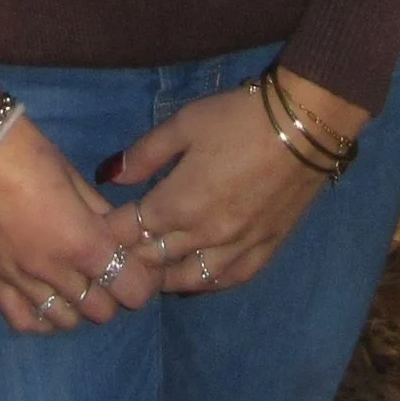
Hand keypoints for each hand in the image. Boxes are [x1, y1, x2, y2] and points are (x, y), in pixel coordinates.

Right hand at [0, 105, 165, 335]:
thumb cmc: (26, 151)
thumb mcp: (73, 176)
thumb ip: (99, 213)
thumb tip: (118, 233)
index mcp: (80, 240)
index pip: (130, 287)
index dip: (141, 279)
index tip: (139, 265)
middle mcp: (53, 271)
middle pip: (101, 311)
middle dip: (112, 292)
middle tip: (108, 268)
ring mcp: (20, 281)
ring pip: (66, 321)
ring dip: (79, 305)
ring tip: (77, 280)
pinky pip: (24, 322)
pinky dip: (42, 318)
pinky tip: (47, 298)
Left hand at [110, 69, 372, 295]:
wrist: (306, 125)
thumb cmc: (239, 117)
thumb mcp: (185, 123)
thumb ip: (144, 154)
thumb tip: (108, 175)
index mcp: (178, 203)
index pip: (128, 232)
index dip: (106, 232)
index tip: (93, 228)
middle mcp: (203, 236)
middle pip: (152, 260)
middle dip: (128, 257)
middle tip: (112, 255)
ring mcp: (235, 248)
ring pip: (186, 279)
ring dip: (161, 276)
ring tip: (147, 270)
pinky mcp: (263, 250)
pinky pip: (226, 280)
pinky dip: (203, 282)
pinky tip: (192, 277)